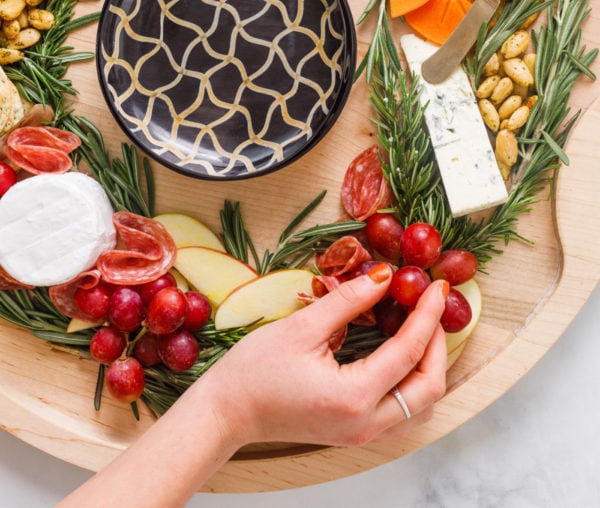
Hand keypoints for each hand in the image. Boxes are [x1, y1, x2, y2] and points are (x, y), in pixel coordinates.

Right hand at [204, 264, 448, 449]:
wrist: (227, 412)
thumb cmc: (255, 370)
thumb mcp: (302, 326)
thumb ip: (348, 300)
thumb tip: (383, 275)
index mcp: (354, 397)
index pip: (408, 352)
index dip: (428, 315)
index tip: (437, 287)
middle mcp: (366, 423)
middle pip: (427, 388)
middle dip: (437, 344)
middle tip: (431, 306)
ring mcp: (362, 433)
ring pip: (419, 406)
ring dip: (428, 366)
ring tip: (421, 327)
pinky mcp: (355, 432)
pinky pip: (402, 411)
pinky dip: (412, 381)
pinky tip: (401, 351)